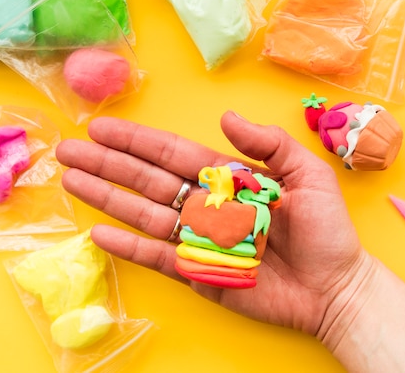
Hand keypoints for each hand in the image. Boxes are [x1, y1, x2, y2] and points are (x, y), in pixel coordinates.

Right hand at [56, 111, 370, 334]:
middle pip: (149, 180)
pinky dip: (128, 247)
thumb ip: (268, 143)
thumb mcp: (307, 174)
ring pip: (145, 214)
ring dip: (108, 198)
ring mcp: (200, 239)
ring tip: (72, 180)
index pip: (174, 154)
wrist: (335, 286)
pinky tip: (99, 233)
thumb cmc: (326, 229)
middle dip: (109, 164)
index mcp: (230, 178)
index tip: (103, 127)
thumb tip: (225, 117)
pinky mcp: (199, 273)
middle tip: (69, 148)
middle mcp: (208, 205)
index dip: (138, 140)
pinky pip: (158, 257)